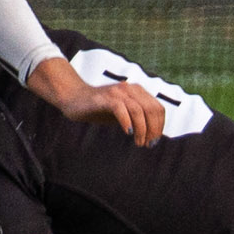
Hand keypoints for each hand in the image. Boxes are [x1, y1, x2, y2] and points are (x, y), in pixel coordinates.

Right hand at [52, 78, 166, 147]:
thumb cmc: (99, 107)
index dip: (160, 126)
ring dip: (142, 129)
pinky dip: (127, 122)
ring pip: (138, 110)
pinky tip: (128, 133)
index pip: (158, 108)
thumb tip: (153, 135)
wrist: (74, 98)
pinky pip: (120, 109)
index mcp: (137, 91)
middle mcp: (129, 89)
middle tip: (148, 144)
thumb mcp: (123, 113)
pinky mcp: (103, 99)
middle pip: (151, 109)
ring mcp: (116, 93)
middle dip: (153, 129)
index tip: (154, 140)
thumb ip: (138, 119)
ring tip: (139, 142)